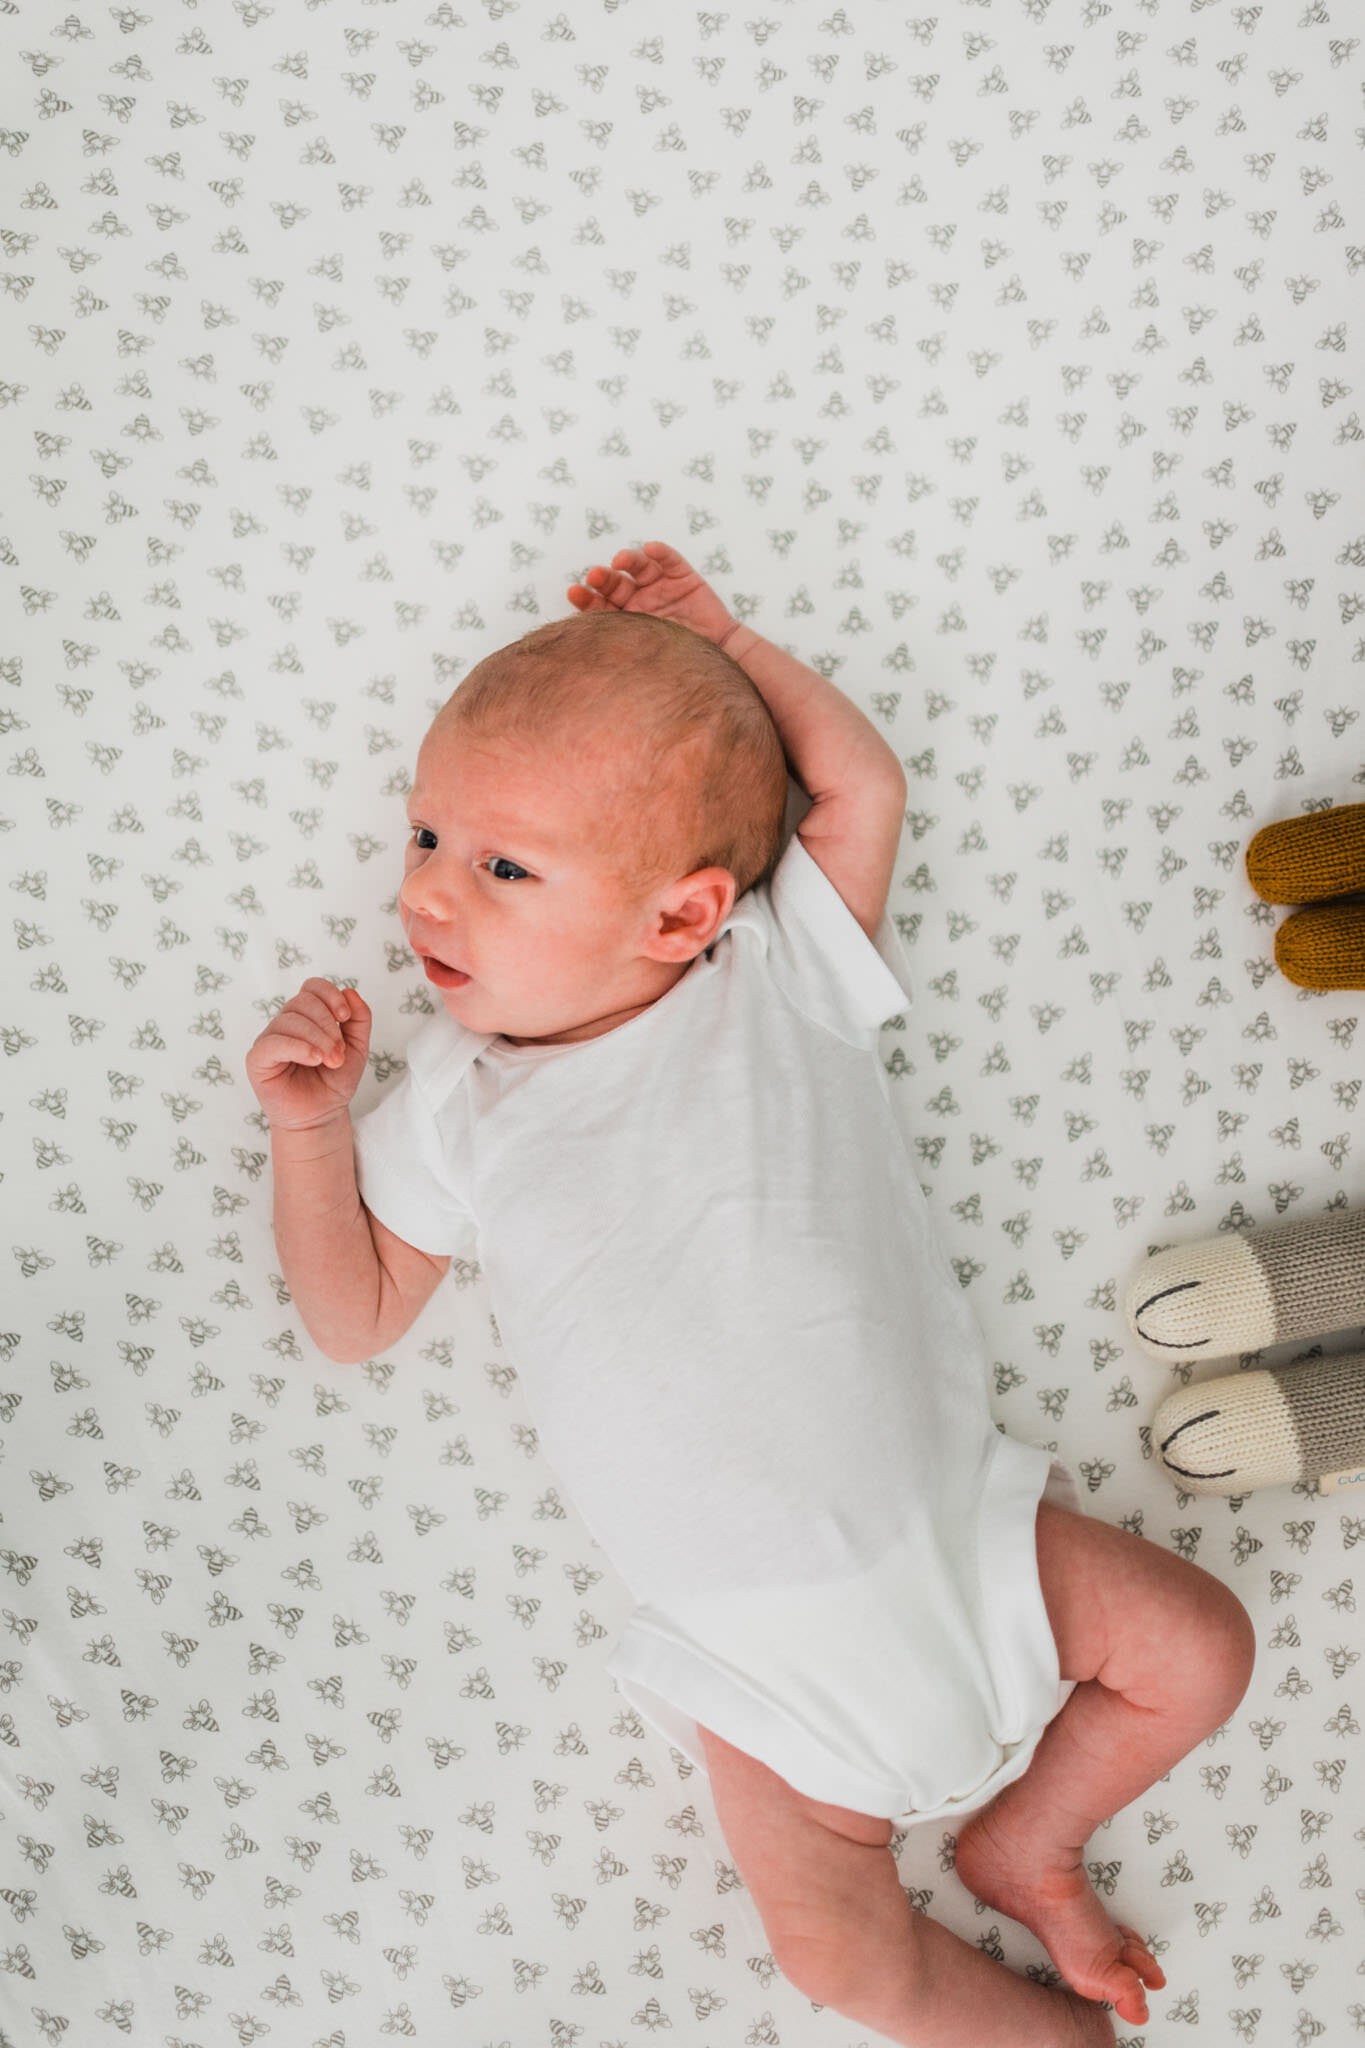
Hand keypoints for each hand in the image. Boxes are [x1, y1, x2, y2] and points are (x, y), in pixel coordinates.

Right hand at [245, 978, 371, 1131]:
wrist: (322, 1115)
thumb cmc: (334, 1081)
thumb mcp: (358, 1047)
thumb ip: (360, 1019)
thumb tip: (351, 991)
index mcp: (308, 1015)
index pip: (312, 987)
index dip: (330, 995)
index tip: (346, 1017)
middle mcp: (286, 1023)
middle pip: (303, 1001)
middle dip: (328, 1025)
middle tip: (339, 1053)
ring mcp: (270, 1039)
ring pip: (290, 1020)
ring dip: (318, 1039)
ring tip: (331, 1061)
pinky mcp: (258, 1059)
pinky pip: (273, 1042)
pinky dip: (297, 1047)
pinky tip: (313, 1059)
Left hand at [566, 541, 738, 649]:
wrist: (719, 660)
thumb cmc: (678, 664)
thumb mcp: (643, 659)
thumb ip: (618, 650)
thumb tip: (583, 657)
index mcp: (623, 619)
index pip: (599, 605)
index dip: (586, 598)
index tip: (574, 592)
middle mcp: (638, 600)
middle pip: (615, 583)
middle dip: (603, 578)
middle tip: (593, 576)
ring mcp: (660, 587)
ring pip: (639, 568)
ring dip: (628, 560)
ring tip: (620, 560)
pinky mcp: (683, 578)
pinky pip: (670, 560)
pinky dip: (660, 552)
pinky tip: (650, 548)